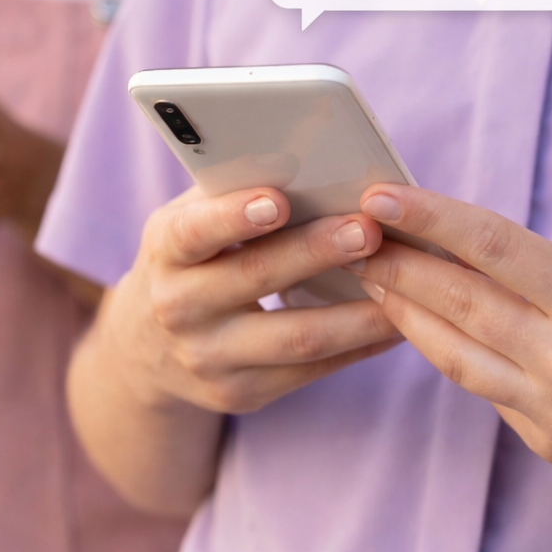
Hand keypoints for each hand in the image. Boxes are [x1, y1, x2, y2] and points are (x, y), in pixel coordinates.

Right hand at [105, 186, 398, 414]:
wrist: (146, 350)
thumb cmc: (189, 261)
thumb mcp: (188, 224)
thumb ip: (232, 194)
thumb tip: (311, 159)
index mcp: (165, 253)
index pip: (192, 233)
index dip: (232, 216)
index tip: (278, 200)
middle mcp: (178, 308)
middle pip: (254, 278)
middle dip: (315, 252)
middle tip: (368, 230)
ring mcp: (207, 358)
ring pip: (295, 338)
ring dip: (358, 311)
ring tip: (406, 284)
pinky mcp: (239, 393)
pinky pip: (310, 372)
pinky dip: (360, 346)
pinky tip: (396, 323)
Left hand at [348, 185, 551, 481]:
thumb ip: (537, 273)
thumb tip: (447, 252)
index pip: (491, 245)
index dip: (428, 218)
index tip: (378, 196)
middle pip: (457, 301)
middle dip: (395, 264)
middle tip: (349, 237)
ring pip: (452, 352)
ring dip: (402, 311)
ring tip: (368, 277)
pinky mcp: (549, 444)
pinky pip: (482, 389)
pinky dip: (446, 352)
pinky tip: (416, 326)